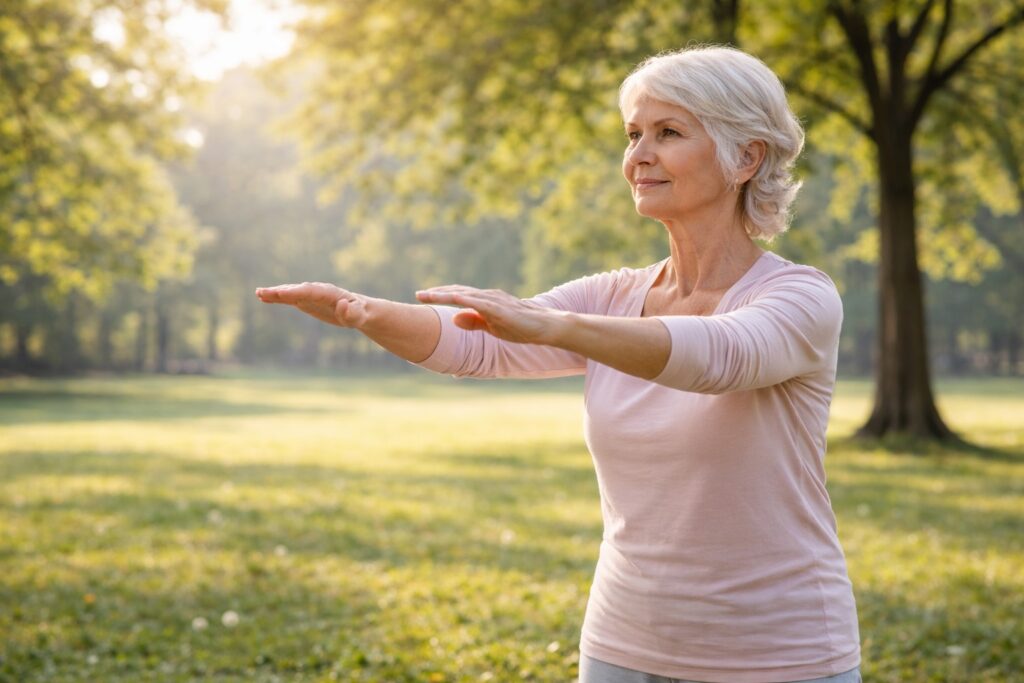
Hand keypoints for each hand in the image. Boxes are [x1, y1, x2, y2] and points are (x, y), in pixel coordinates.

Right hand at [255, 282, 370, 328]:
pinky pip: (289, 298)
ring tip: (258, 293)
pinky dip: (277, 297)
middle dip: (281, 291)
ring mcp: (310, 295)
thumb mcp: (359, 316)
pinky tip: (262, 298)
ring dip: (275, 293)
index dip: (296, 292)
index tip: (282, 293)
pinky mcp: (306, 301)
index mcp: (330, 293)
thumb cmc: (360, 314)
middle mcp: (318, 291)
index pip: (311, 291)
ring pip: (290, 292)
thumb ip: (352, 313)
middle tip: (263, 292)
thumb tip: (343, 305)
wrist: (360, 310)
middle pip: (297, 289)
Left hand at [415, 285, 559, 343]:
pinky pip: (480, 302)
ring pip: (465, 294)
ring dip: (446, 294)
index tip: (422, 297)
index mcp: (484, 301)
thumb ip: (474, 321)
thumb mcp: (492, 326)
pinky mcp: (501, 308)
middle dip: (437, 293)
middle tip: (418, 295)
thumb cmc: (520, 326)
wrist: (544, 327)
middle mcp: (487, 296)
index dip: (440, 296)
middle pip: (457, 291)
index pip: (458, 295)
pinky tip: (453, 298)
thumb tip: (454, 317)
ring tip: (429, 295)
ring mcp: (494, 300)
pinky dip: (466, 299)